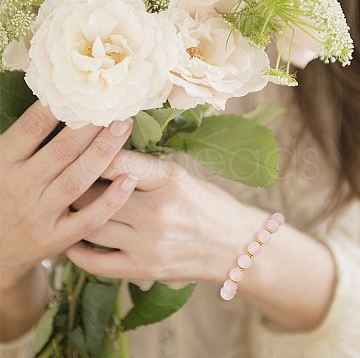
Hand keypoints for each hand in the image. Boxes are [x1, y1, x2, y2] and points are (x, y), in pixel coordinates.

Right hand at [0, 101, 135, 288]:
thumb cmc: (2, 194)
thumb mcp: (0, 164)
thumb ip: (21, 139)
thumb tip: (50, 98)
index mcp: (3, 163)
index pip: (31, 128)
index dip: (58, 107)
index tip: (84, 91)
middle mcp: (21, 187)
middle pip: (61, 151)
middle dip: (91, 127)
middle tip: (116, 107)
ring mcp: (40, 214)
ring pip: (77, 180)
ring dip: (104, 153)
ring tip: (123, 129)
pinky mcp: (57, 237)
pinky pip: (89, 218)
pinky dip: (110, 200)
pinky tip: (129, 179)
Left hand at [67, 150, 267, 283]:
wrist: (234, 245)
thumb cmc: (208, 204)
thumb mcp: (182, 176)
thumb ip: (145, 168)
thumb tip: (103, 157)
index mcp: (170, 180)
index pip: (119, 161)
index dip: (92, 153)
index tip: (75, 149)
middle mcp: (158, 212)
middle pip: (98, 195)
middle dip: (77, 185)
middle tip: (65, 178)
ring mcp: (150, 244)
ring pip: (93, 226)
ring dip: (76, 215)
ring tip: (68, 206)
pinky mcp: (145, 269)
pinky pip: (97, 263)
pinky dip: (78, 252)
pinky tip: (74, 241)